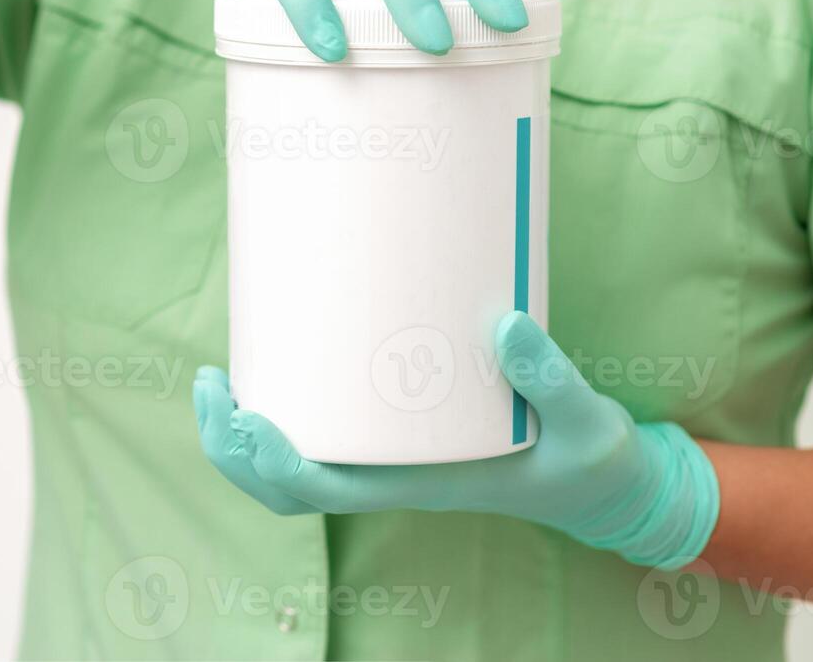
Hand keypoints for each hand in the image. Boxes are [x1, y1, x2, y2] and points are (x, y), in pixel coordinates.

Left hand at [193, 312, 719, 569]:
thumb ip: (549, 376)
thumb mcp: (584, 420)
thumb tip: (504, 322)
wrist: (605, 484)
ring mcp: (395, 460)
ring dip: (243, 433)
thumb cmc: (590, 461)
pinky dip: (286, 413)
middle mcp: (396, 476)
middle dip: (232, 444)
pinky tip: (280, 369)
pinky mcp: (405, 436)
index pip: (324, 490)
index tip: (241, 412)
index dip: (270, 460)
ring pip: (295, 469)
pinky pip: (328, 438)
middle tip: (208, 381)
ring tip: (217, 379)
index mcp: (424, 483)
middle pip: (286, 486)